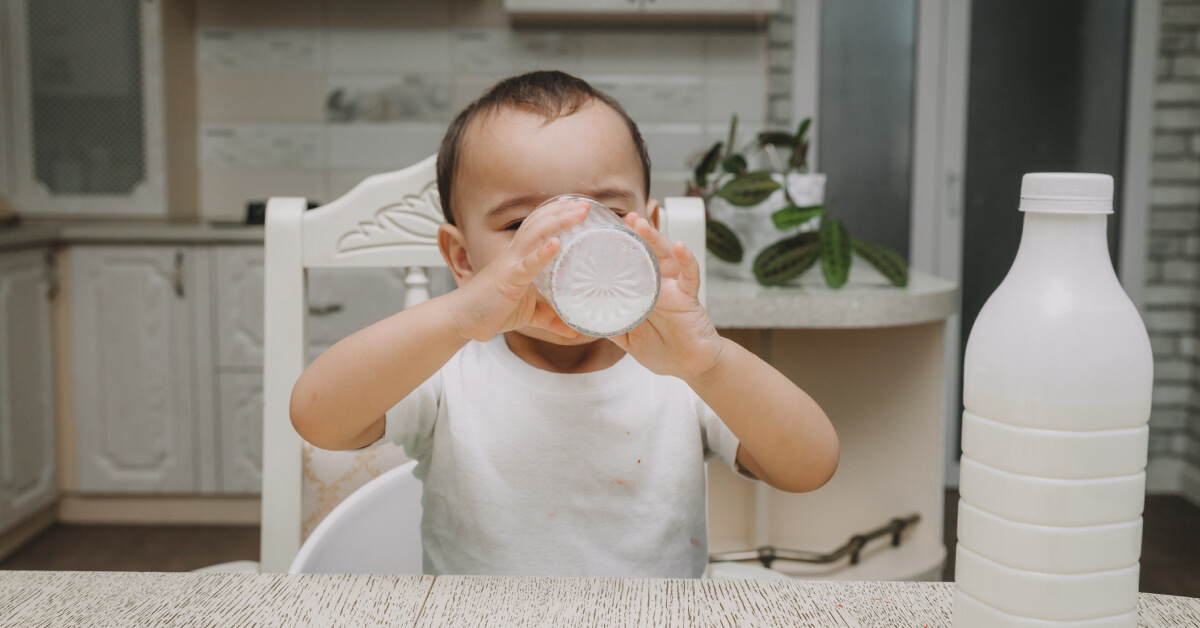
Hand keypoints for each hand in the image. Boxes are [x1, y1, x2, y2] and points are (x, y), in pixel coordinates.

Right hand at [450, 198, 588, 341]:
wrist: (462, 320)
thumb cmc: (491, 311)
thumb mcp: (528, 314)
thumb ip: (550, 318)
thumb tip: (573, 331)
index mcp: (520, 258)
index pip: (538, 227)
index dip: (556, 213)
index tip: (577, 206)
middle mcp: (514, 255)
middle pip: (538, 223)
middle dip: (562, 210)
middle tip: (585, 204)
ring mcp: (511, 265)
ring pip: (534, 234)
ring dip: (557, 221)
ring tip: (577, 214)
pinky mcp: (508, 280)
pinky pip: (526, 264)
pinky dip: (541, 253)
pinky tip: (555, 244)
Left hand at [609, 214, 724, 380]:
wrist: (689, 367)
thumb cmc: (661, 351)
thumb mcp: (627, 339)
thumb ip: (609, 326)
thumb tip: (579, 321)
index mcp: (642, 291)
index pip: (631, 263)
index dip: (620, 248)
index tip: (603, 232)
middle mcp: (658, 284)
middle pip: (648, 253)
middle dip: (638, 234)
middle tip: (625, 217)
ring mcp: (674, 288)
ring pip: (666, 257)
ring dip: (655, 238)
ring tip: (641, 223)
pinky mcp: (689, 297)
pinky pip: (690, 274)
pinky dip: (687, 259)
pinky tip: (680, 246)